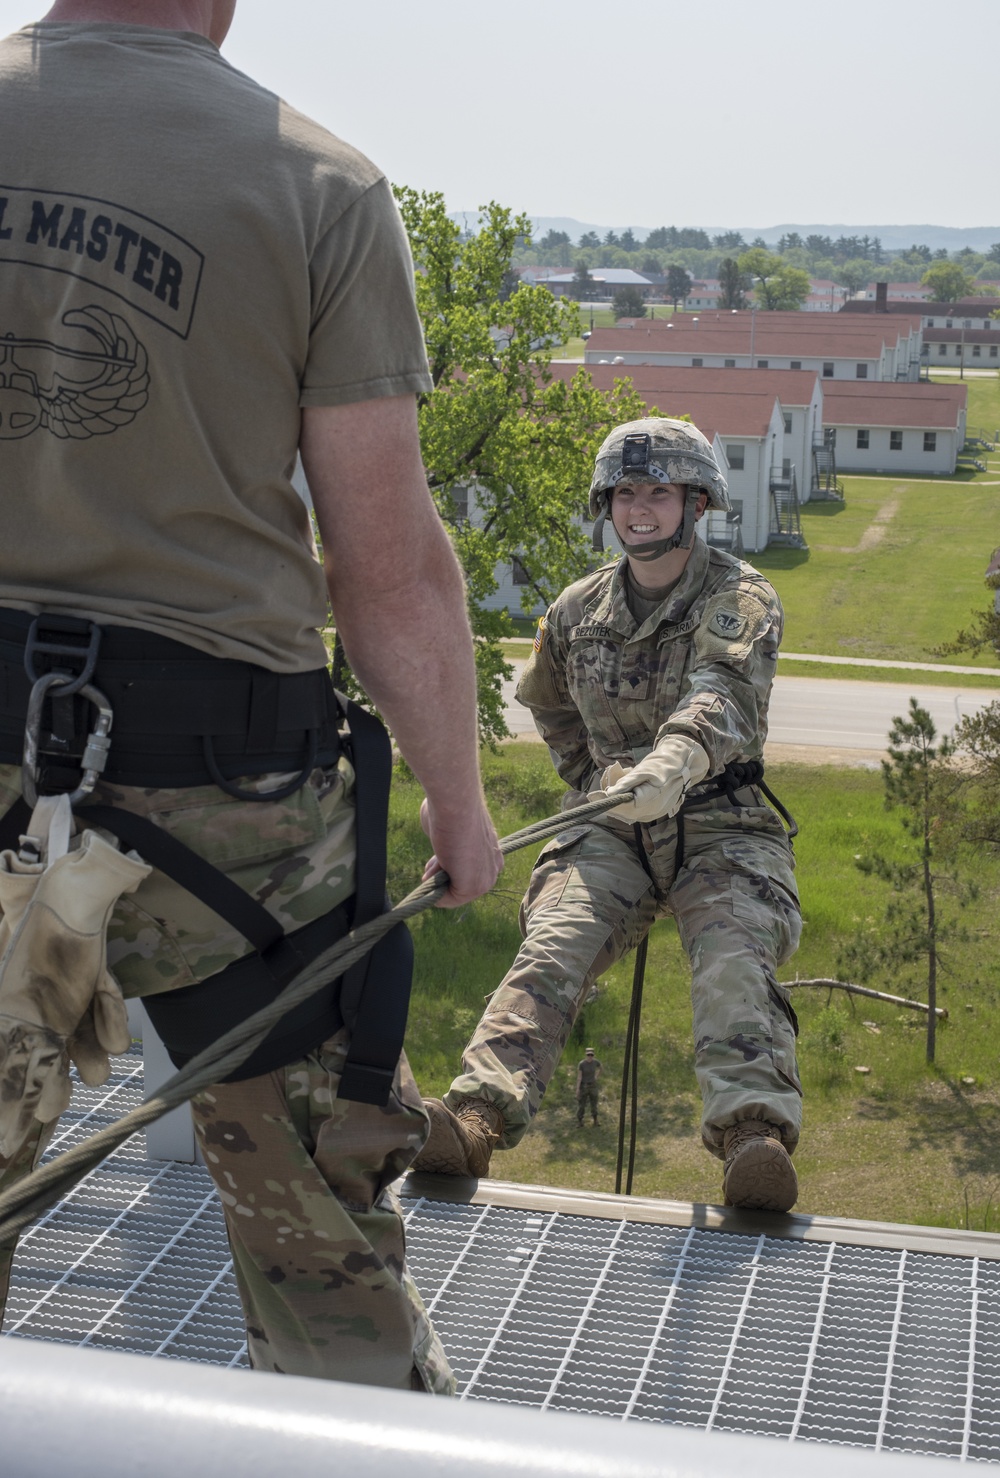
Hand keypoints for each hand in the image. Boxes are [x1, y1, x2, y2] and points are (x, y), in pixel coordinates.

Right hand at [420, 797, 503, 907]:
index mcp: (492, 853)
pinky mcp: (472, 887)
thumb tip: (439, 858)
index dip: (446, 867)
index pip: (466, 872)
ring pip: (454, 893)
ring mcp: (485, 879)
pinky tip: (434, 869)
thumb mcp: (449, 829)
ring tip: (437, 858)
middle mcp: (493, 868)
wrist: (456, 804)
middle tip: (435, 859)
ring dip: (437, 881)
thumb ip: (448, 847)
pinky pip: (448, 900)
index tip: (436, 857)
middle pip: (460, 884)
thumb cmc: (449, 809)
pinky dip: (434, 891)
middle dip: (441, 876)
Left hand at [594, 735, 709, 822]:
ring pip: (629, 815)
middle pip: (625, 813)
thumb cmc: (660, 765)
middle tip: (595, 796)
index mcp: (651, 799)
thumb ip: (626, 783)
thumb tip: (609, 794)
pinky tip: (620, 798)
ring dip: (616, 807)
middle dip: (609, 805)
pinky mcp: (653, 814)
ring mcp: (654, 815)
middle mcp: (653, 811)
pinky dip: (625, 807)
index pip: (624, 806)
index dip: (608, 802)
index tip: (593, 796)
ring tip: (606, 795)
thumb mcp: (642, 770)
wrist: (680, 767)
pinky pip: (635, 814)